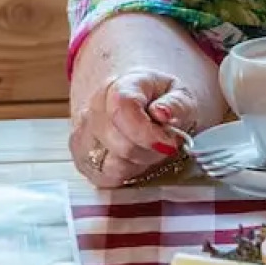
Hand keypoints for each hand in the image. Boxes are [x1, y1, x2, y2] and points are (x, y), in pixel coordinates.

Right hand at [69, 71, 195, 187]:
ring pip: (111, 165)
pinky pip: (105, 177)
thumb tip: (162, 113)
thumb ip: (178, 104)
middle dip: (151, 151)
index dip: (147, 133)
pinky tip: (136, 158)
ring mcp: (83, 134)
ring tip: (151, 149)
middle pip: (120, 144)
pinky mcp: (82, 158)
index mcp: (120, 87)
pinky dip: (126, 173)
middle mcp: (94, 109)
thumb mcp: (183, 95)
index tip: (170, 143)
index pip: (122, 110)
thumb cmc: (163, 100)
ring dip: (140, 164)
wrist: (145, 102)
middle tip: (167, 143)